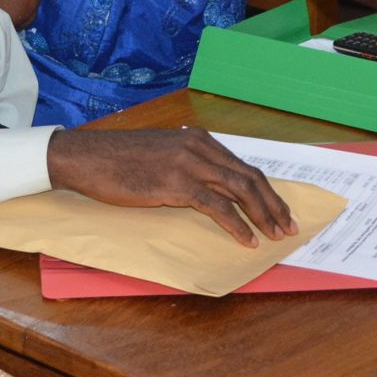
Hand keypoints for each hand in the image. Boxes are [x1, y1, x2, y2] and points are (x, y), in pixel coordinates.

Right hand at [46, 125, 297, 245]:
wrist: (88, 157)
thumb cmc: (118, 159)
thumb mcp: (161, 153)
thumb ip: (186, 162)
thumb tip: (209, 186)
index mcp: (198, 139)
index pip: (243, 166)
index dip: (266, 191)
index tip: (280, 210)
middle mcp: (199, 147)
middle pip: (250, 177)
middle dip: (273, 204)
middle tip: (288, 226)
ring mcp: (189, 163)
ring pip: (240, 190)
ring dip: (263, 215)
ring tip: (275, 235)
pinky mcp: (176, 183)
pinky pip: (217, 205)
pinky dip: (237, 224)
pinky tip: (246, 238)